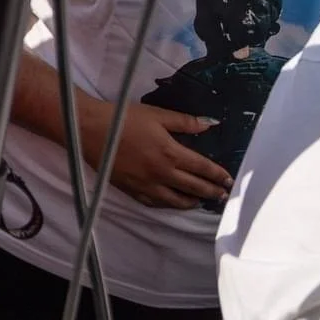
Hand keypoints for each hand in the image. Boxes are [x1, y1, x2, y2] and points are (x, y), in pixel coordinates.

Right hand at [82, 101, 231, 210]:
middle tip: (223, 195)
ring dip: (191, 202)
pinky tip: (171, 202)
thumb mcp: (157, 114)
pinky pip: (154, 203)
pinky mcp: (131, 189)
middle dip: (211, 192)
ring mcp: (146, 184)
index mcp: (170, 153)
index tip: (229, 181)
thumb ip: (185, 122)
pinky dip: (167, 204)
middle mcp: (161, 173)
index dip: (218, 175)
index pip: (202, 168)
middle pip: (193, 187)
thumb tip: (210, 125)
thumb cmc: (124, 118)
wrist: (90, 129)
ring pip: (175, 200)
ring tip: (200, 202)